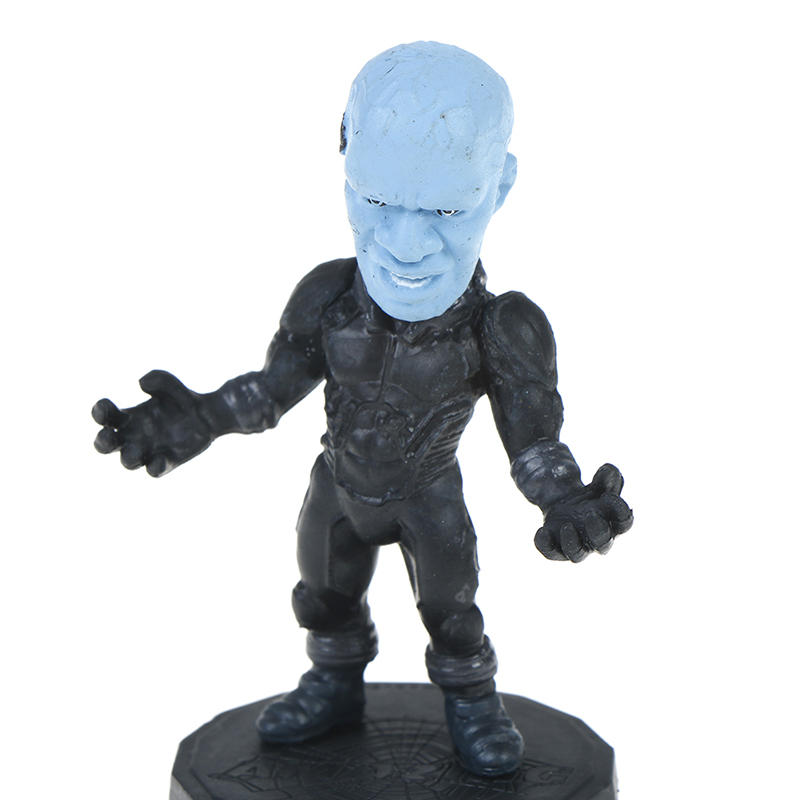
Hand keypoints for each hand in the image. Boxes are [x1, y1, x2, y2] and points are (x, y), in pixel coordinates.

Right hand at [93, 370, 213, 476]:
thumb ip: (157, 379)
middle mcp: (133, 436)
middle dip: (103, 441)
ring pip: (128, 461)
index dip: (100, 411)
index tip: (105, 404)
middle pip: (106, 444)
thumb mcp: (170, 384)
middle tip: (108, 435)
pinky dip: (154, 467)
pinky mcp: (167, 461)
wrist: (207, 415)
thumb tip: (141, 383)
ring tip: (135, 450)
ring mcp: (148, 451)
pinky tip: (159, 460)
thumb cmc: (181, 398)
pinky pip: (155, 470)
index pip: (106, 416)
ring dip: (128, 458)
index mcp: (128, 417)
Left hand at [534, 464, 632, 561]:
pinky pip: (551, 552)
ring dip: (572, 543)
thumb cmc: (591, 496)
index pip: (623, 523)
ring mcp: (576, 546)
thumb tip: (608, 469)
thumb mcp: (600, 483)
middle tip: (590, 514)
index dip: (619, 511)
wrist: (565, 502)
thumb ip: (607, 477)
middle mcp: (597, 540)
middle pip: (603, 544)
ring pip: (577, 555)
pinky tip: (542, 531)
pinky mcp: (556, 548)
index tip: (608, 496)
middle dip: (598, 531)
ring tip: (567, 526)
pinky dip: (546, 544)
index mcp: (613, 524)